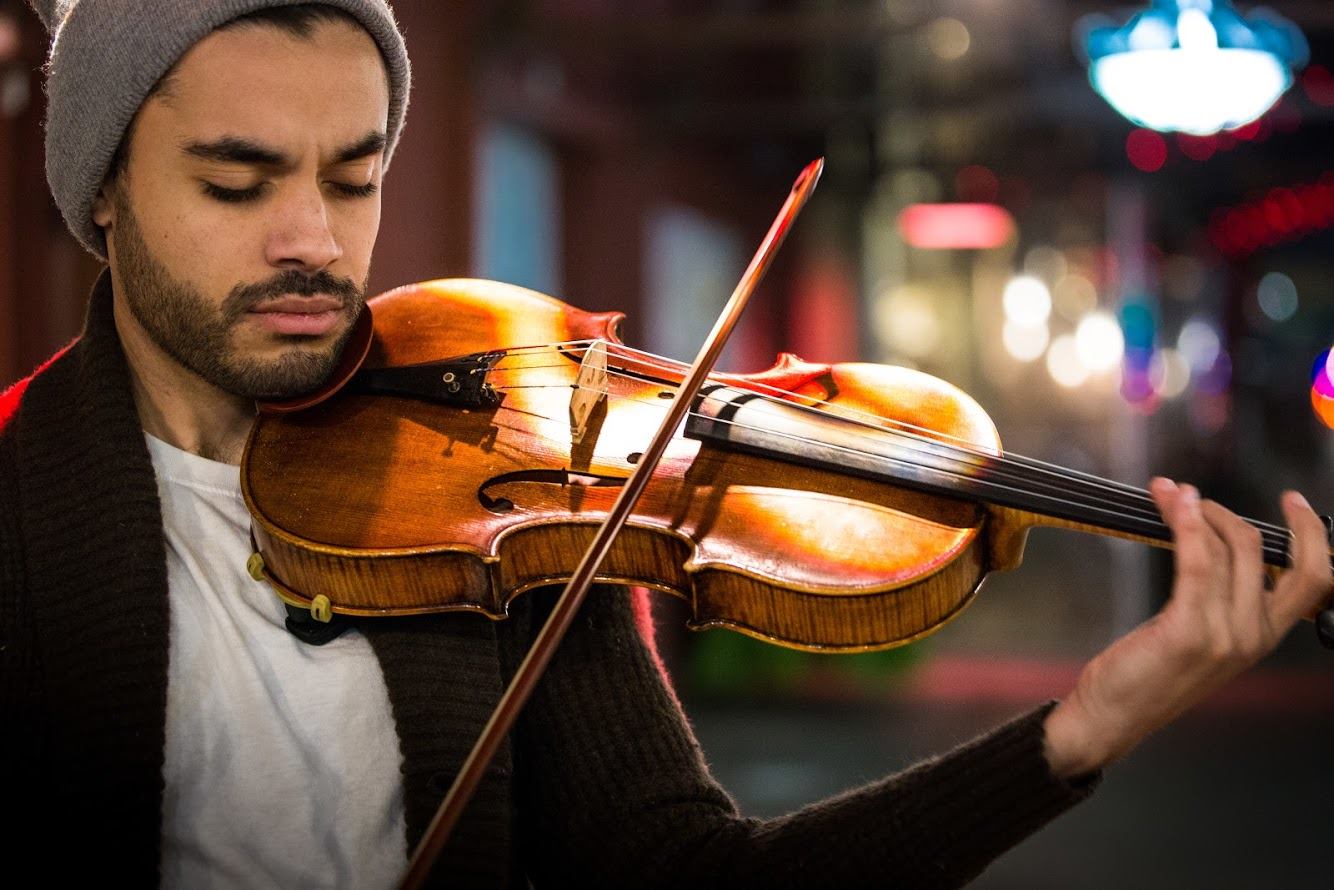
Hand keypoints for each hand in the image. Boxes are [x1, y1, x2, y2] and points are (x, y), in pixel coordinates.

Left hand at [1042, 478, 1332, 778]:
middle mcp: (1253, 636)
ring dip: (1193, 511)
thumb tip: (1216, 542)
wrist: (1114, 717)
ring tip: (1166, 495)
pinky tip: (1171, 503)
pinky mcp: (1190, 629)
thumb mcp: (1200, 637)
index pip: (1312, 580)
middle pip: (1261, 551)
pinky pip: (1197, 562)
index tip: (1294, 503)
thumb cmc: (1148, 676)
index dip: (1311, 536)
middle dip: (1229, 513)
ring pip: (1225, 550)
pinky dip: (1186, 525)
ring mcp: (1225, 635)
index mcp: (1263, 637)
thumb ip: (1220, 599)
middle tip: (1194, 498)